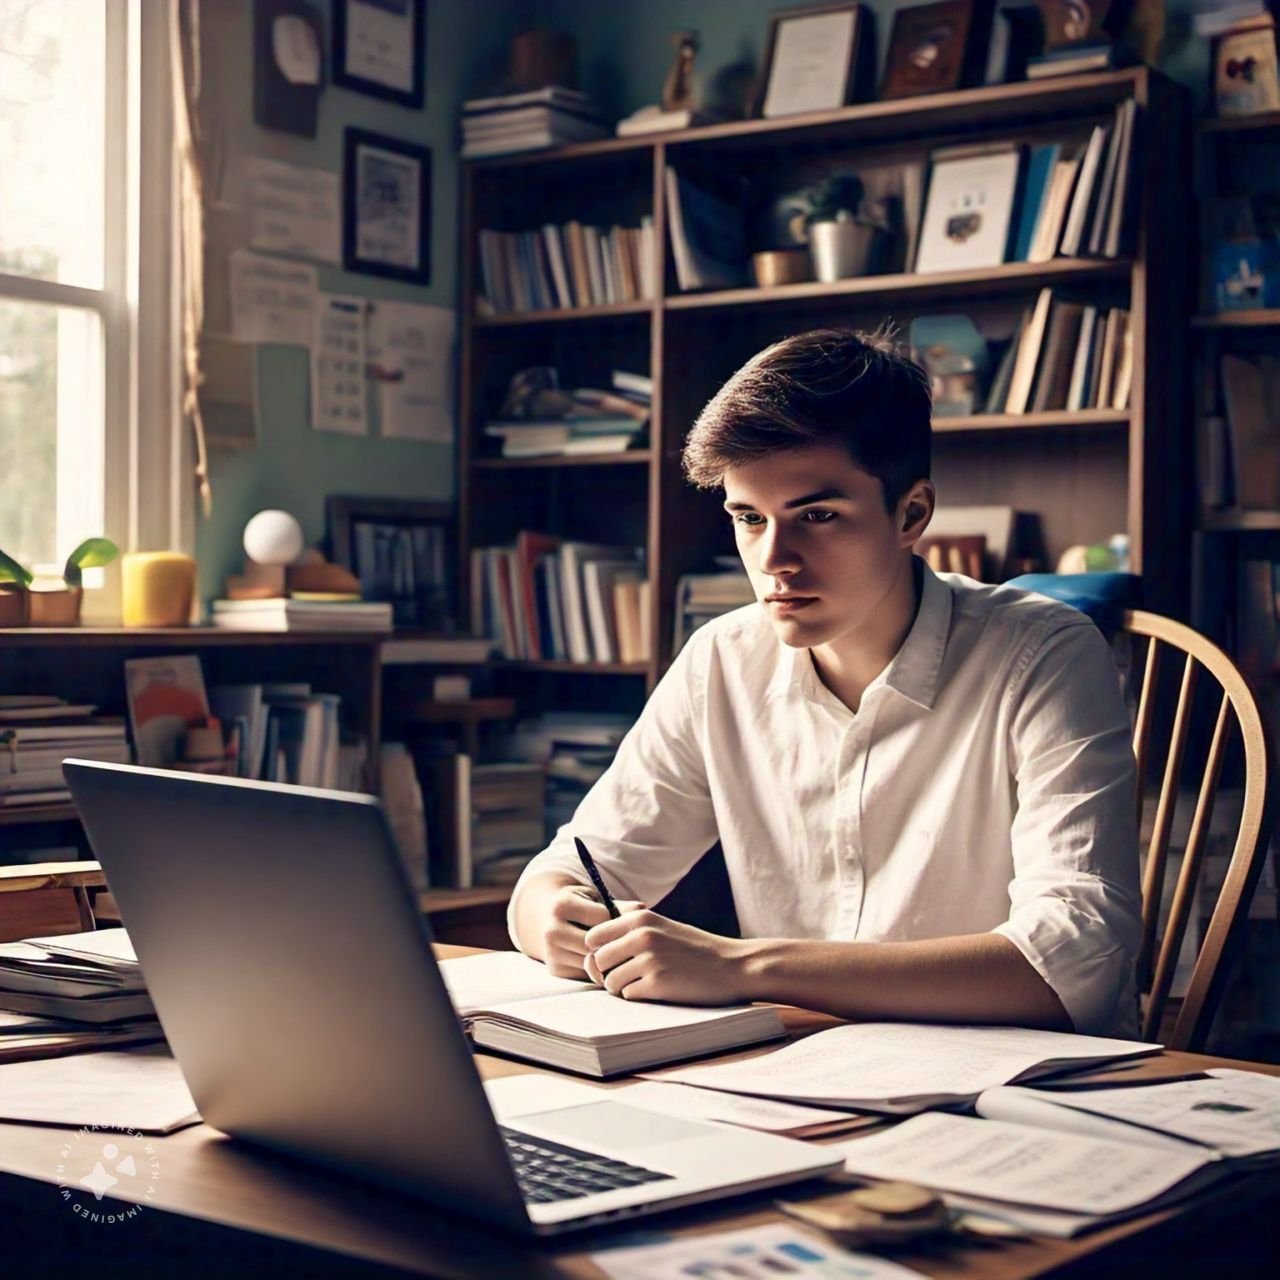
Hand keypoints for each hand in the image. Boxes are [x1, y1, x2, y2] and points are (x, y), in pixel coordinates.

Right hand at [540, 885, 643, 979]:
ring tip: (618, 952)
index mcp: (562, 905)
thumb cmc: (580, 906)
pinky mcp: (556, 969)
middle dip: (612, 943)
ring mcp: (552, 952)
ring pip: (592, 962)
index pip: (601, 919)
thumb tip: (645, 911)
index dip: (614, 920)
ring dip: (608, 960)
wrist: (546, 918)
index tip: (617, 920)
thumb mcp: (594, 898)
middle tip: (625, 941)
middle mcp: (552, 929)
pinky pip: (585, 974)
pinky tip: (604, 962)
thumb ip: (619, 906)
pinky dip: (598, 970)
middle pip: (596, 943)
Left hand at [584, 910, 748, 1003]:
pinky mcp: (658, 983)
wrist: (732, 965)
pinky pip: (628, 995)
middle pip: (596, 961)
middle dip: (606, 973)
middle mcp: (641, 935)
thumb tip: (592, 954)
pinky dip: (638, 997)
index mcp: (640, 918)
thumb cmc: (695, 949)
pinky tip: (657, 990)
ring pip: (609, 981)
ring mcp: (649, 959)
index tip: (612, 960)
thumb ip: (629, 934)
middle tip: (627, 978)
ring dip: (622, 987)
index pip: (592, 936)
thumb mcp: (662, 928)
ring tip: (644, 983)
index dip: (598, 951)